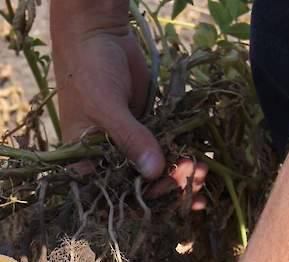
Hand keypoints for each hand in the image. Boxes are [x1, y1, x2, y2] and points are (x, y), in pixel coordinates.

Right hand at [51, 2, 208, 208]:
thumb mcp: (105, 105)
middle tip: (192, 181)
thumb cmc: (87, 70)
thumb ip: (129, 138)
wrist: (98, 34)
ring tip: (203, 173)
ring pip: (156, 168)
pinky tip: (202, 162)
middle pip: (139, 183)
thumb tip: (153, 171)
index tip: (168, 197)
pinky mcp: (147, 126)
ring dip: (179, 174)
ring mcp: (128, 142)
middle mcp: (106, 156)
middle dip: (167, 187)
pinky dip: (182, 155)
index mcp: (85, 160)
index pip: (113, 192)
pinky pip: (166, 146)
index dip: (141, 201)